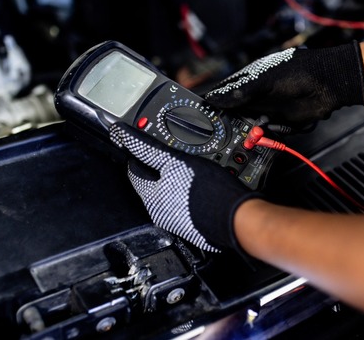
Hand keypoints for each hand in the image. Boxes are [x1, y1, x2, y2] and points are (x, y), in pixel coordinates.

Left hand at [110, 123, 257, 252]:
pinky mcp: (194, 226)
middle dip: (159, 167)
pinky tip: (201, 185)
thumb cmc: (209, 192)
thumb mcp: (176, 161)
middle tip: (172, 152)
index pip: (135, 170)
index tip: (144, 143)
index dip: (139, 153)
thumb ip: (149, 150)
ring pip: (170, 193)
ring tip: (190, 168)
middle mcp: (160, 213)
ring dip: (175, 179)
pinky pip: (185, 203)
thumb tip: (126, 136)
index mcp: (150, 197)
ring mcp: (178, 221)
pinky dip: (188, 192)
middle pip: (152, 183)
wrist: (238, 219)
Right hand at [204, 41, 363, 124]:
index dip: (214, 104)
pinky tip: (267, 132)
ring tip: (252, 132)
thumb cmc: (299, 72)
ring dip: (250, 131)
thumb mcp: (264, 80)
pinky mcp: (282, 122)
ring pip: (251, 125)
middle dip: (231, 123)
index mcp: (250, 80)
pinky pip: (268, 132)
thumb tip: (215, 99)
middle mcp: (257, 95)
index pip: (225, 93)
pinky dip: (267, 135)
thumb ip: (240, 93)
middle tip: (225, 131)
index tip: (203, 115)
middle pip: (236, 113)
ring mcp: (269, 108)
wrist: (330, 83)